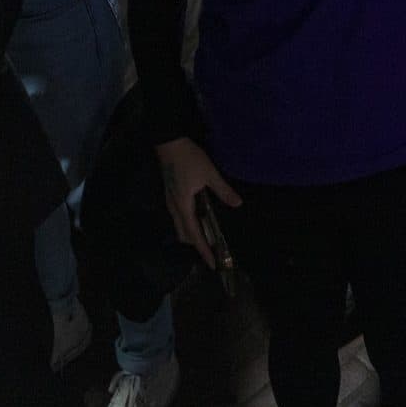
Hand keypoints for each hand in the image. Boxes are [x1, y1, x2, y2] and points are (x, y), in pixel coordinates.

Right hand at [154, 137, 240, 268]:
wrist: (168, 142)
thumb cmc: (189, 158)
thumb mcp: (209, 173)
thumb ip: (223, 190)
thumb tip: (237, 204)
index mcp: (183, 206)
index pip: (194, 235)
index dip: (203, 250)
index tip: (212, 264)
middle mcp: (174, 208)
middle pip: (185, 234)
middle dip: (197, 245)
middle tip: (213, 252)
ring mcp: (170, 201)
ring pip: (180, 226)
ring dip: (193, 234)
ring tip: (208, 237)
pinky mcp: (171, 195)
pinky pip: (179, 217)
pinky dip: (189, 224)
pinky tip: (200, 218)